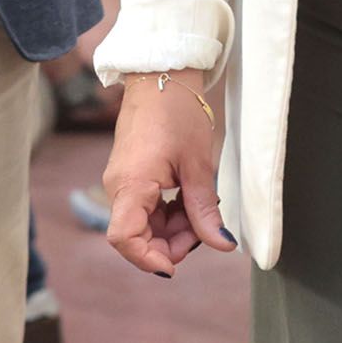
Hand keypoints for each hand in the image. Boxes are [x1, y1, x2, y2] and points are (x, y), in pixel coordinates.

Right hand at [102, 72, 231, 276]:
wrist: (162, 78)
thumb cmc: (177, 113)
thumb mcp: (198, 164)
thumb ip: (204, 209)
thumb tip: (222, 244)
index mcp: (131, 184)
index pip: (124, 238)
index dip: (148, 259)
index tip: (176, 265)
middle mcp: (119, 188)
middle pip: (138, 236)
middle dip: (172, 241)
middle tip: (205, 226)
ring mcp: (123, 183)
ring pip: (145, 225)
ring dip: (174, 227)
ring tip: (201, 206)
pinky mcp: (130, 177)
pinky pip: (145, 209)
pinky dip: (168, 212)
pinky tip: (189, 198)